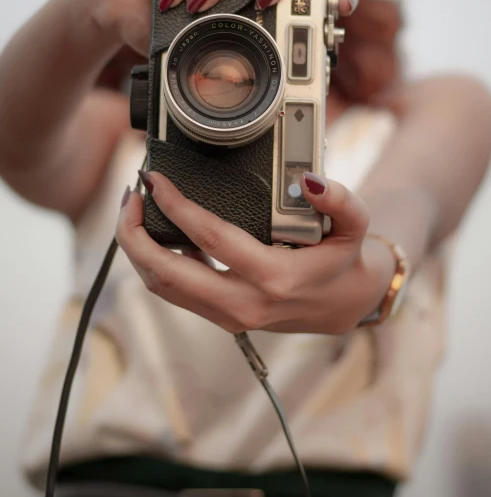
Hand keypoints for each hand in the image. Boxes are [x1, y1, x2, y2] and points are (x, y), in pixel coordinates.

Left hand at [116, 171, 394, 334]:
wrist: (346, 306)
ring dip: (139, 250)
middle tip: (130, 195)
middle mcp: (245, 304)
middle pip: (167, 273)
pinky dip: (156, 263)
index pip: (209, 238)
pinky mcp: (222, 317)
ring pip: (163, 287)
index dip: (176, 205)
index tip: (155, 179)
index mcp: (274, 278)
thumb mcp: (355, 226)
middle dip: (135, 234)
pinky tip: (159, 233)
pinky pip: (175, 292)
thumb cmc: (345, 260)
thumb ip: (340, 200)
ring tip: (134, 211)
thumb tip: (311, 181)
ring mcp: (230, 316)